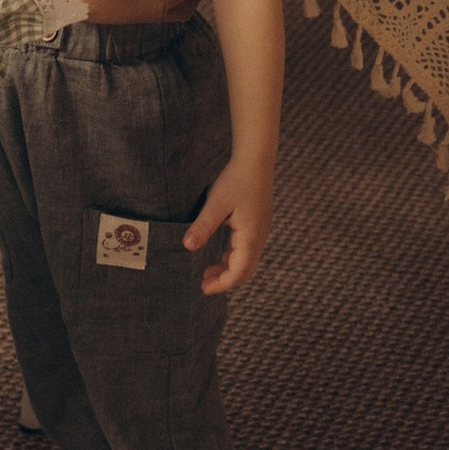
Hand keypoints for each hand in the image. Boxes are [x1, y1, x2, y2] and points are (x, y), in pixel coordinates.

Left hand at [185, 150, 274, 293]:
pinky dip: (234, 257)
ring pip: (247, 260)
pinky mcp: (258, 224)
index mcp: (251, 236)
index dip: (222, 283)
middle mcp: (259, 237)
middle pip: (246, 270)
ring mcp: (261, 231)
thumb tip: (188, 247)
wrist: (256, 160)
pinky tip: (221, 255)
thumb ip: (203, 226)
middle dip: (225, 280)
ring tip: (208, 273)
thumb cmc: (236, 180)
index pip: (239, 271)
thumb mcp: (216, 203)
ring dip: (229, 269)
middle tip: (204, 284)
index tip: (204, 289)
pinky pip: (248, 249)